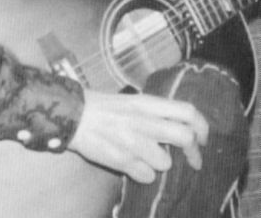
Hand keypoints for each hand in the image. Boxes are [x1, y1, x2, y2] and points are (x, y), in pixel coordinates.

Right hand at [68, 90, 208, 182]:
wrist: (74, 115)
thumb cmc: (104, 106)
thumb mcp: (133, 101)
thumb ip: (155, 112)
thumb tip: (181, 125)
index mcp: (147, 103)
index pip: (187, 112)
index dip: (202, 127)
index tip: (203, 138)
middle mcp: (143, 121)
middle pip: (185, 137)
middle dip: (195, 152)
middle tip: (194, 159)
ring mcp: (133, 142)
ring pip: (165, 162)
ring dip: (161, 164)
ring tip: (149, 157)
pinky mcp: (121, 161)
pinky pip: (146, 176)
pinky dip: (144, 174)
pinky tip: (135, 165)